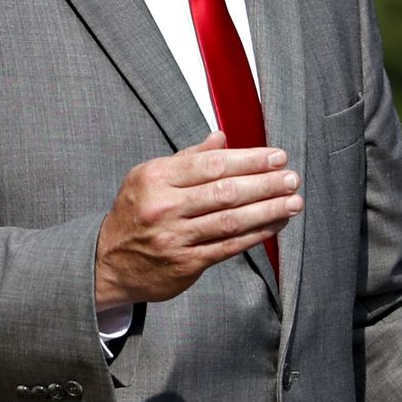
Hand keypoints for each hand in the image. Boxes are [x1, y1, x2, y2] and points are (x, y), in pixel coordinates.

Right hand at [94, 131, 301, 307]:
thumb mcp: (149, 177)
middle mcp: (164, 207)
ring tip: (293, 201)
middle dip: (264, 183)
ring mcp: (175, 238)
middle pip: (225, 192)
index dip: (249, 159)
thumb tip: (221, 138)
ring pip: (230, 220)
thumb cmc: (135, 214)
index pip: (211, 164)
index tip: (276, 156)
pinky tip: (275, 224)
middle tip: (291, 177)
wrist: (108, 263)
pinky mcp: (186, 264)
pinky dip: (256, 235)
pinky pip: (228, 247)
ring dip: (268, 210)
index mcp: (156, 178)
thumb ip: (187, 158)